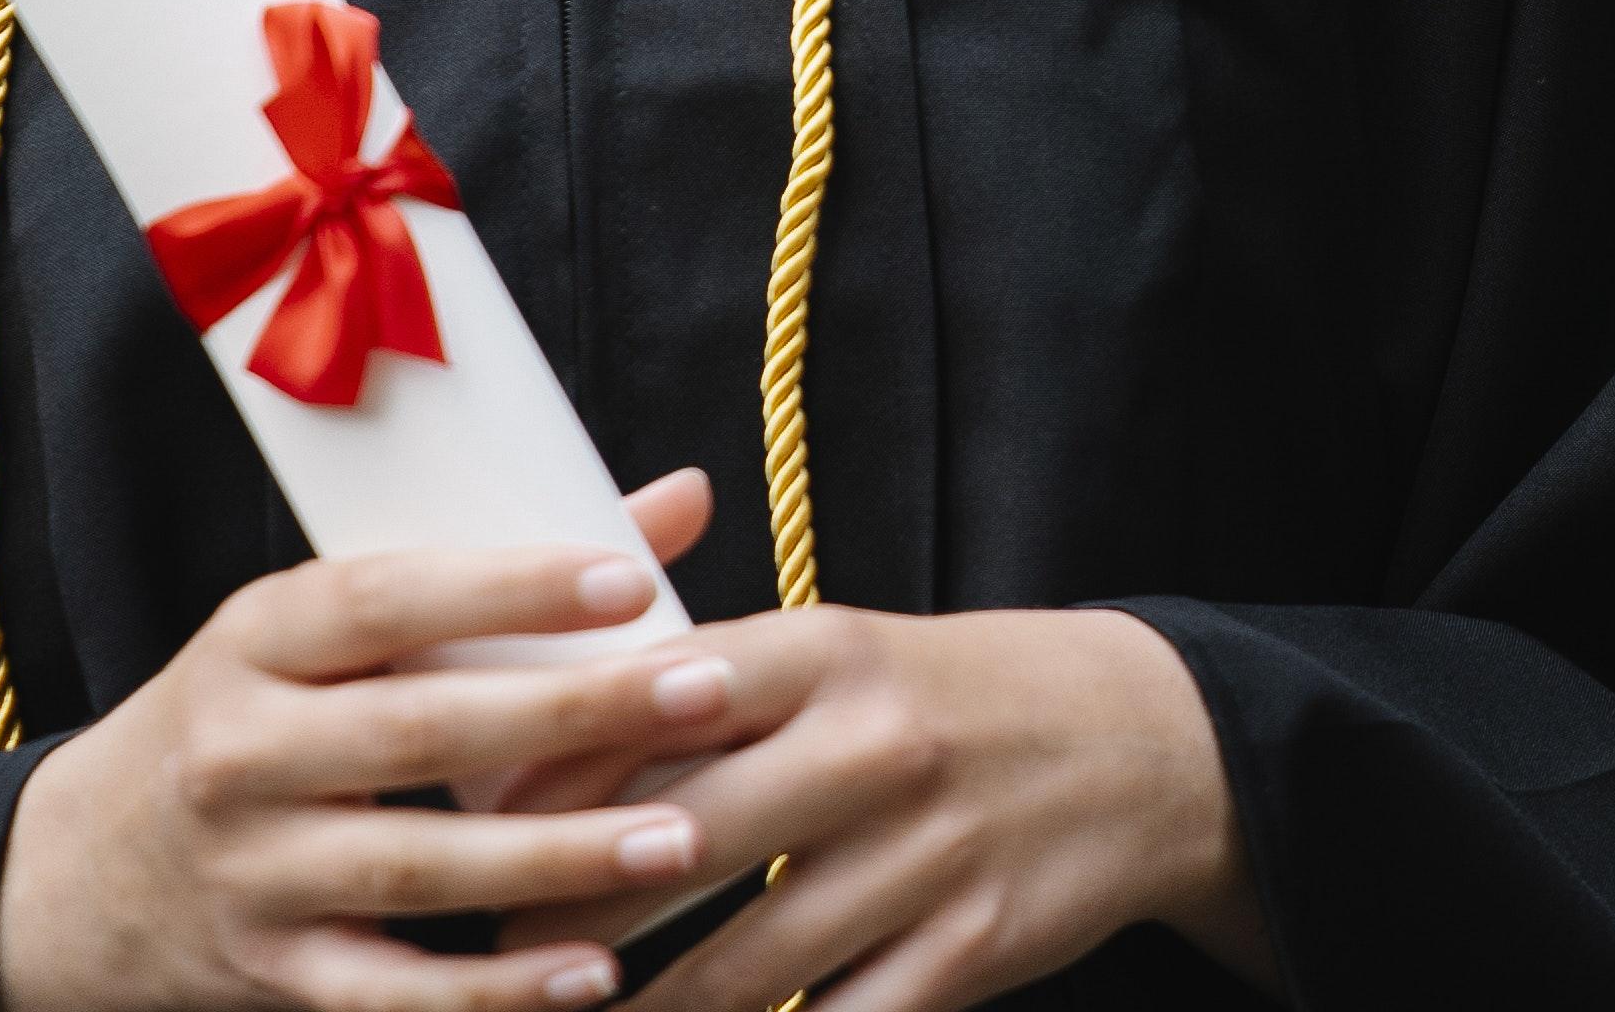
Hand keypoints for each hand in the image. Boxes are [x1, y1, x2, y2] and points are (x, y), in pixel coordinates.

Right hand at [0, 467, 734, 1011]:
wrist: (82, 871)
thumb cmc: (257, 714)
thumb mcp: (332, 628)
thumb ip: (505, 572)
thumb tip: (681, 500)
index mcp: (259, 639)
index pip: (386, 599)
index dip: (505, 589)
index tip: (628, 581)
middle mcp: (242, 752)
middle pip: (419, 732)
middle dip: (571, 716)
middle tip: (703, 694)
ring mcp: (251, 872)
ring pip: (417, 868)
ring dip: (558, 858)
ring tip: (682, 843)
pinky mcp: (271, 971)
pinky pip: (391, 991)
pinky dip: (493, 993)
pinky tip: (592, 973)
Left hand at [495, 602, 1267, 1011]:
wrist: (1144, 740)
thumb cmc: (946, 697)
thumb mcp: (840, 657)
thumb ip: (705, 696)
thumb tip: (534, 759)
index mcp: (830, 652)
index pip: (661, 699)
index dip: (556, 770)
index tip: (469, 827)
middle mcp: (875, 746)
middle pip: (683, 844)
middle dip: (568, 913)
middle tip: (494, 958)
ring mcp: (927, 855)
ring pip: (745, 964)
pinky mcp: (973, 947)